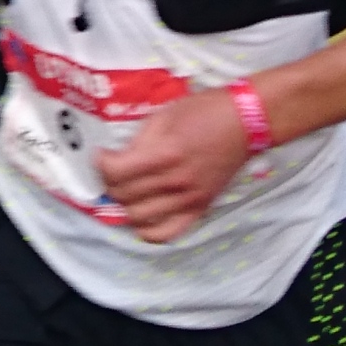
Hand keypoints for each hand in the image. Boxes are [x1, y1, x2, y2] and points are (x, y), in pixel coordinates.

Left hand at [94, 86, 249, 241]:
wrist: (244, 123)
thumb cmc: (204, 112)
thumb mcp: (164, 116)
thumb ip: (139, 141)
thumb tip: (118, 159)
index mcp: (164, 153)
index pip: (115, 173)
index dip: (100, 164)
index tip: (102, 156)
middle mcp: (175, 181)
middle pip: (123, 196)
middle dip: (109, 183)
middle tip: (113, 171)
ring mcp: (188, 199)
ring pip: (139, 218)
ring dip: (125, 205)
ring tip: (127, 191)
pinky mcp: (200, 209)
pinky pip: (167, 234)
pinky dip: (148, 231)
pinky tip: (143, 216)